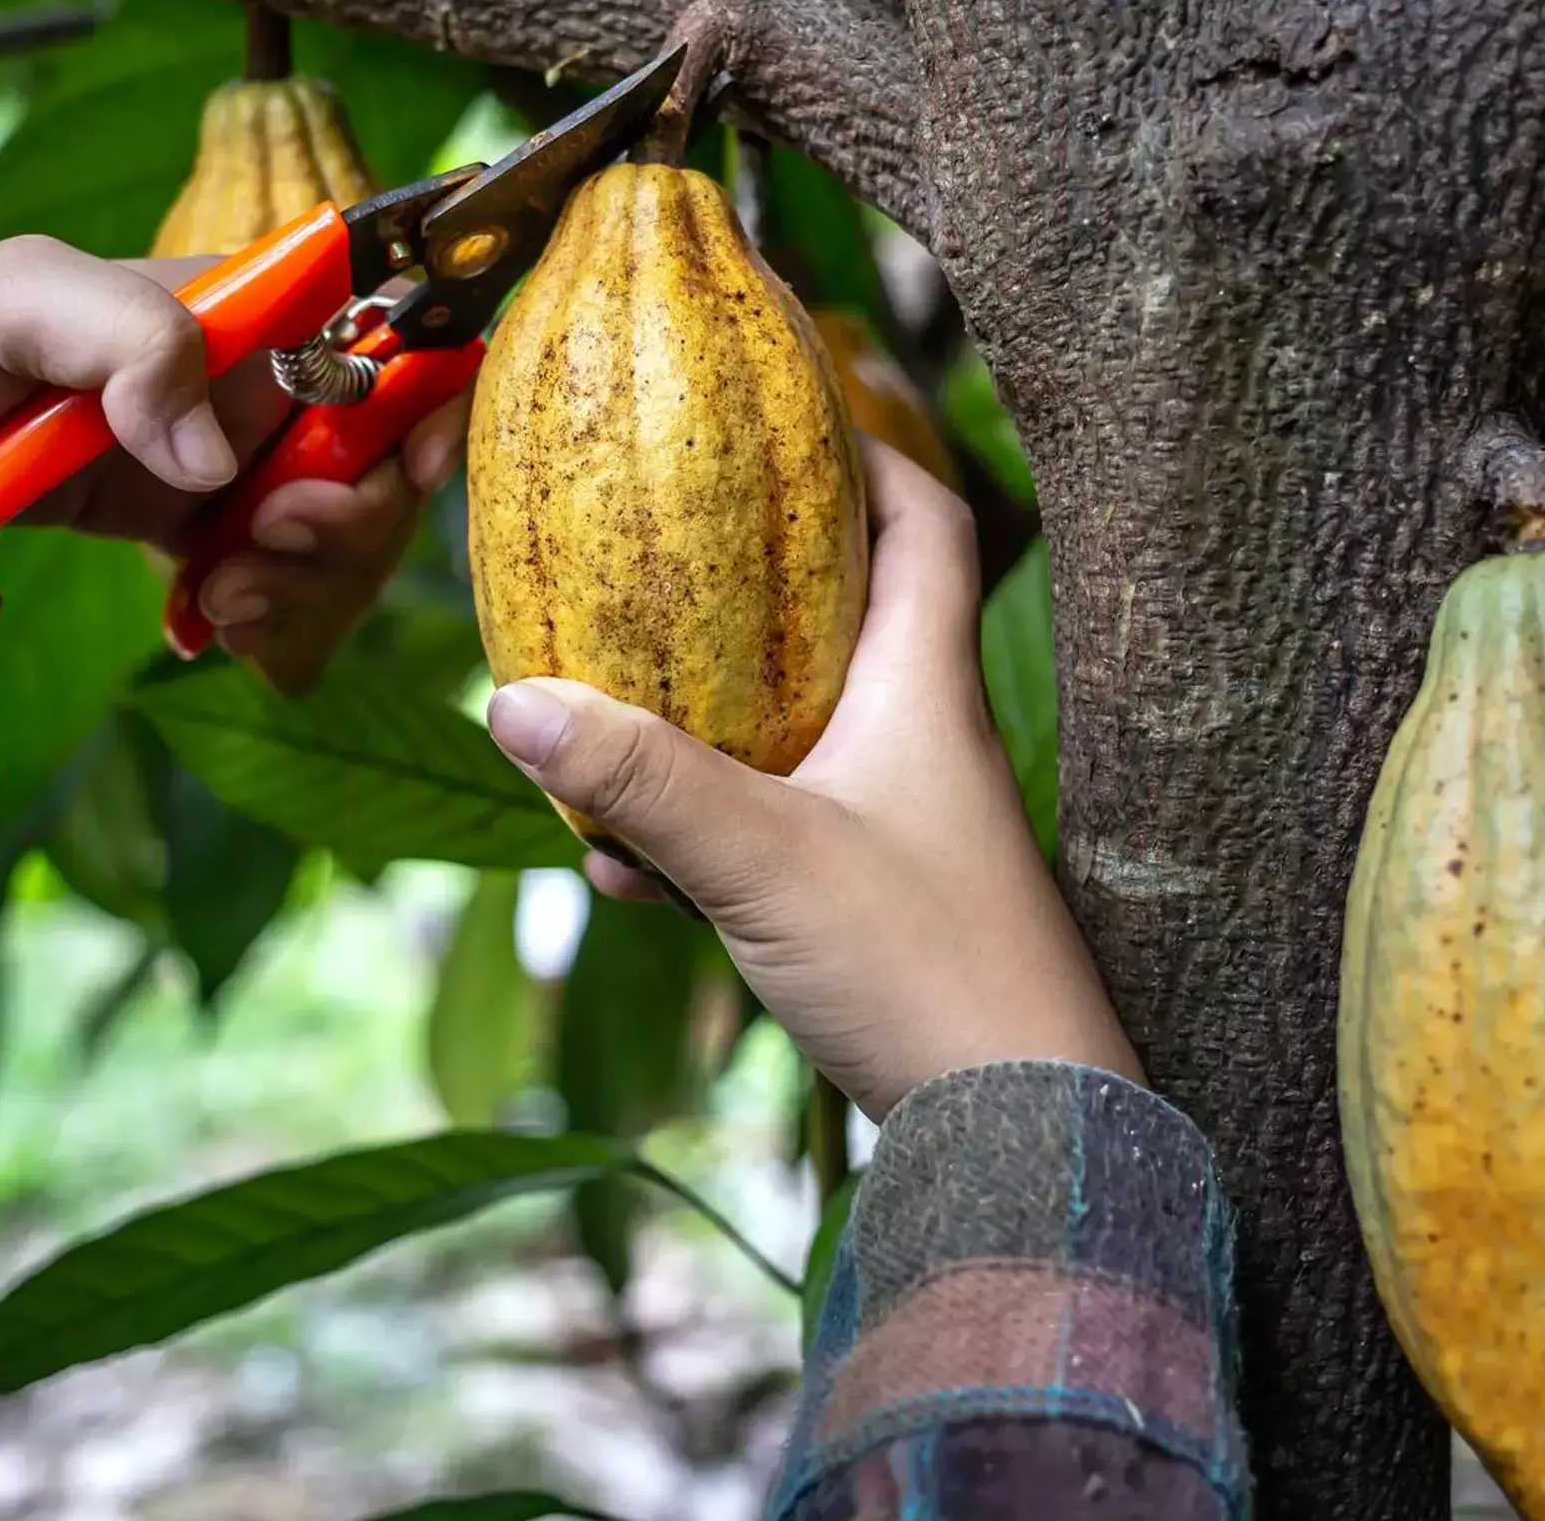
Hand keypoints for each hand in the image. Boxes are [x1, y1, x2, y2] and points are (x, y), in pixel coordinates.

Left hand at [0, 236, 466, 687]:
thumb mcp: (14, 303)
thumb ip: (128, 335)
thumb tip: (215, 456)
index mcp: (238, 305)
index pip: (386, 325)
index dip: (430, 392)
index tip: (409, 469)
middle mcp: (248, 378)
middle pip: (379, 451)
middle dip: (348, 518)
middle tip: (264, 545)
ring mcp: (222, 457)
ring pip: (332, 530)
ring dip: (299, 580)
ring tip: (215, 594)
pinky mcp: (187, 528)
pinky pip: (270, 580)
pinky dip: (257, 612)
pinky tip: (197, 614)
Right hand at [482, 441, 1138, 1120]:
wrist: (1029, 1134)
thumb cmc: (928, 970)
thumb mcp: (762, 859)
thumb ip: (643, 780)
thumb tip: (515, 700)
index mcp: (923, 688)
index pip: (923, 522)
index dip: (863, 452)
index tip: (785, 411)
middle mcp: (921, 740)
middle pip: (838, 618)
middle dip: (735, 592)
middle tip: (647, 563)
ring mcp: (901, 825)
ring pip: (790, 737)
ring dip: (696, 734)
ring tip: (599, 742)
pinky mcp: (877, 903)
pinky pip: (772, 836)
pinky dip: (701, 838)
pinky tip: (628, 873)